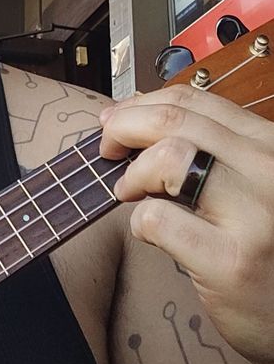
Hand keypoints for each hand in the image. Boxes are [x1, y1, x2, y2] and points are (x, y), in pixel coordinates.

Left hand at [98, 85, 273, 363]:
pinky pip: (159, 219)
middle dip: (123, 127)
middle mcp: (269, 169)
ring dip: (133, 172)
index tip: (118, 118)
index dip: (142, 104)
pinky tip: (150, 233)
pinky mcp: (232, 262)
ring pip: (169, 158)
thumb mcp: (252, 181)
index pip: (193, 101)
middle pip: (174, 121)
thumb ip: (210, 146)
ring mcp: (255, 214)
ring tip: (128, 191)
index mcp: (270, 143)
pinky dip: (140, 222)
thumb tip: (137, 112)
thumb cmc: (267, 246)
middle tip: (107, 147)